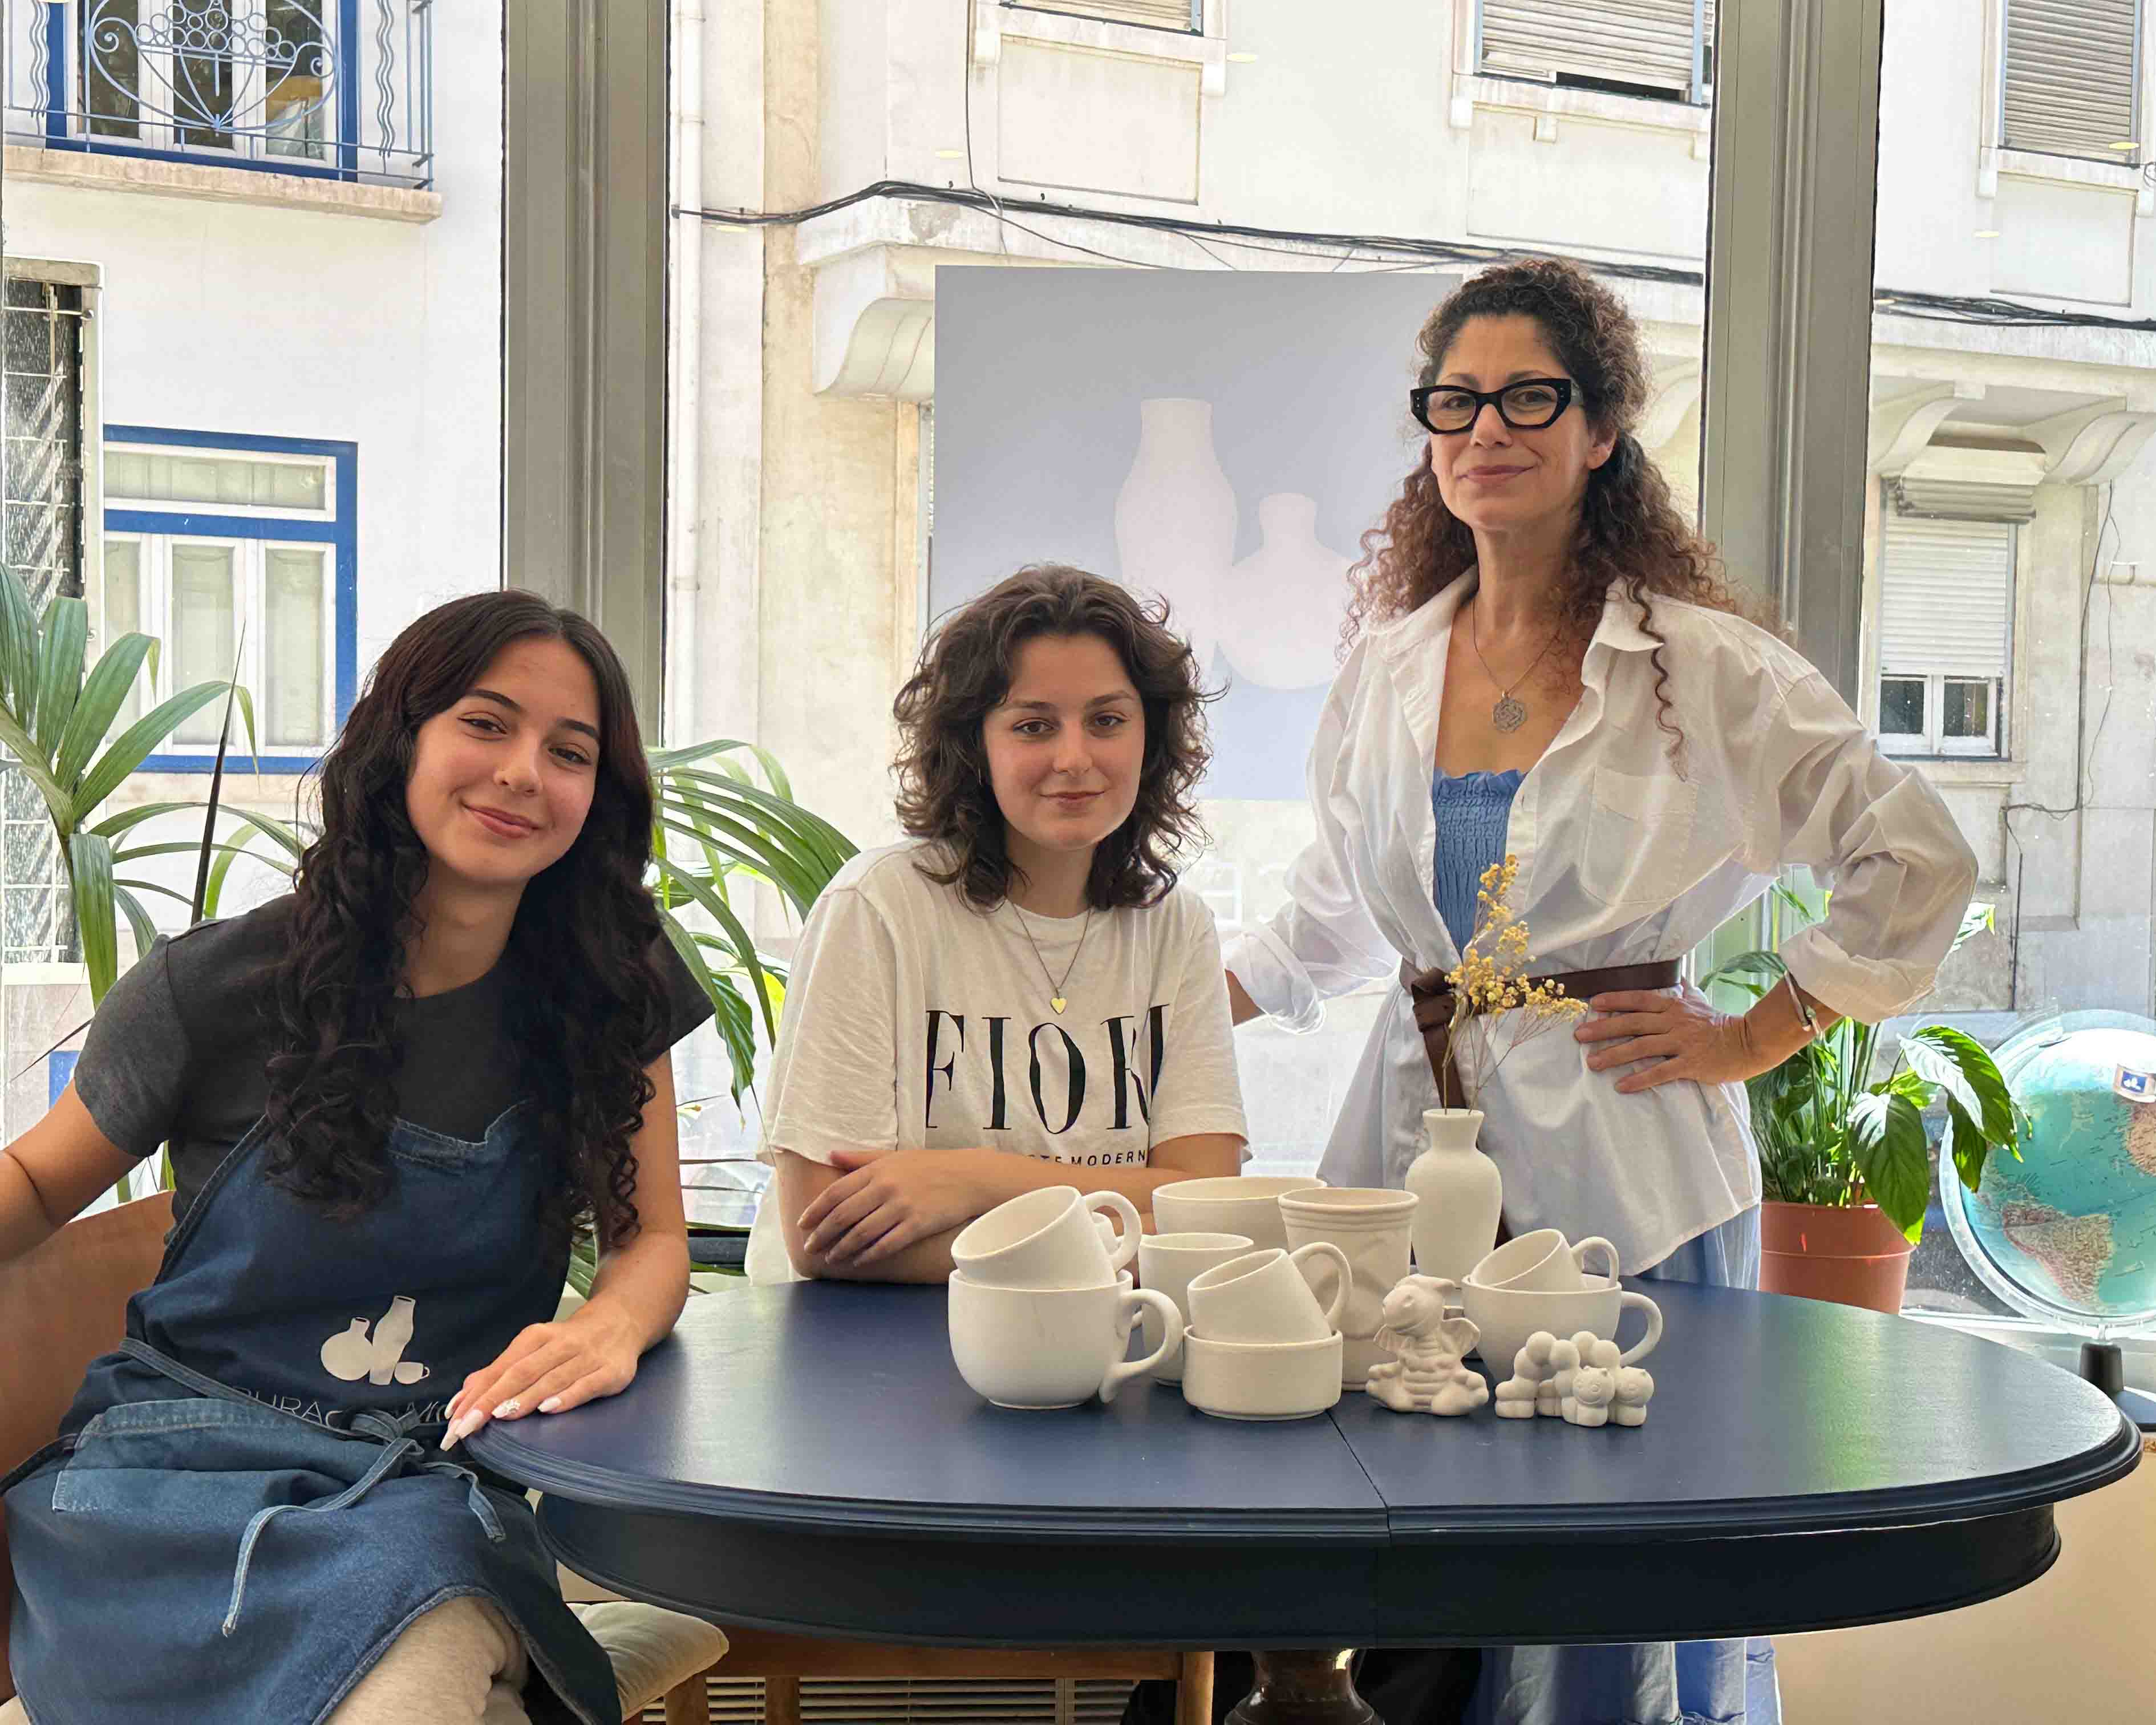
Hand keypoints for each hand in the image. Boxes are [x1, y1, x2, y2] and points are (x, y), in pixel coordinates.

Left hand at [439, 1302, 641, 1450]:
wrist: (621, 1322)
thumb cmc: (569, 1343)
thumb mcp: (533, 1350)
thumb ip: (498, 1373)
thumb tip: (462, 1399)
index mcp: (536, 1337)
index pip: (500, 1369)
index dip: (475, 1395)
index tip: (454, 1421)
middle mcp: (560, 1345)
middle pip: (520, 1373)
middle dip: (490, 1401)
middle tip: (466, 1427)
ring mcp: (586, 1358)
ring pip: (550, 1379)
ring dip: (524, 1398)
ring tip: (500, 1415)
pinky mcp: (610, 1372)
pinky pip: (586, 1386)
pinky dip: (567, 1397)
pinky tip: (549, 1409)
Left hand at [799, 1146, 1005, 1264]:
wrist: (969, 1176)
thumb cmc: (931, 1165)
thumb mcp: (894, 1155)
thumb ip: (861, 1157)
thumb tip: (831, 1155)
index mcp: (877, 1170)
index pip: (836, 1192)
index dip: (815, 1210)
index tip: (803, 1224)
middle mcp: (885, 1188)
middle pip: (843, 1215)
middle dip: (822, 1234)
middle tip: (810, 1248)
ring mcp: (902, 1207)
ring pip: (862, 1233)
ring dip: (842, 1248)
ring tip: (831, 1258)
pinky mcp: (917, 1224)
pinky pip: (887, 1244)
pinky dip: (869, 1254)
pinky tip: (859, 1260)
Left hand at [1573, 981, 1761, 1094]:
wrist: (1749, 1042)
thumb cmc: (1721, 1024)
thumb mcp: (1699, 1002)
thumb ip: (1682, 992)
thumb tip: (1675, 979)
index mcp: (1673, 1006)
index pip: (1638, 1000)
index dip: (1614, 1001)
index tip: (1592, 1005)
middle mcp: (1673, 1022)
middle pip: (1632, 1023)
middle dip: (1603, 1029)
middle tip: (1579, 1037)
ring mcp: (1681, 1042)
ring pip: (1641, 1047)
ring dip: (1614, 1055)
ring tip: (1592, 1063)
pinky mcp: (1691, 1063)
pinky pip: (1661, 1072)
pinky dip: (1640, 1079)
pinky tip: (1622, 1086)